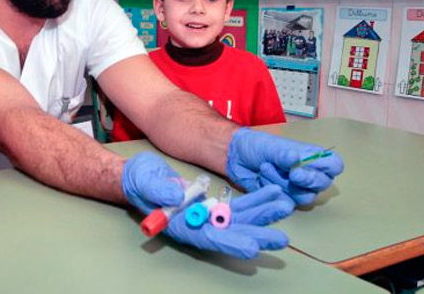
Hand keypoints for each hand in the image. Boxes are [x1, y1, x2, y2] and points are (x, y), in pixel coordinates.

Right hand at [122, 152, 290, 258]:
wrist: (142, 176)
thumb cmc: (139, 181)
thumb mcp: (144, 181)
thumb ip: (159, 189)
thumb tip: (178, 195)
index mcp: (180, 225)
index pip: (208, 237)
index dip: (230, 242)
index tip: (251, 247)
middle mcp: (198, 225)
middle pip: (231, 232)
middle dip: (257, 233)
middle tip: (281, 239)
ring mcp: (208, 216)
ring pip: (241, 218)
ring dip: (263, 214)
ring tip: (284, 207)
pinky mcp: (214, 205)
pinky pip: (240, 205)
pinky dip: (257, 200)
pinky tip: (274, 195)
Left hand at [226, 128, 343, 205]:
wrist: (235, 157)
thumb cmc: (256, 146)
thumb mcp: (271, 146)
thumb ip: (284, 154)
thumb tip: (295, 158)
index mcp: (311, 156)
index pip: (334, 165)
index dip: (328, 169)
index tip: (308, 166)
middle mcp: (308, 173)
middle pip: (323, 184)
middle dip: (306, 179)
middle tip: (292, 173)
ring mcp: (296, 188)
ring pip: (305, 196)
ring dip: (283, 183)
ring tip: (266, 168)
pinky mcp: (283, 198)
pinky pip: (287, 202)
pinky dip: (273, 190)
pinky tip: (262, 179)